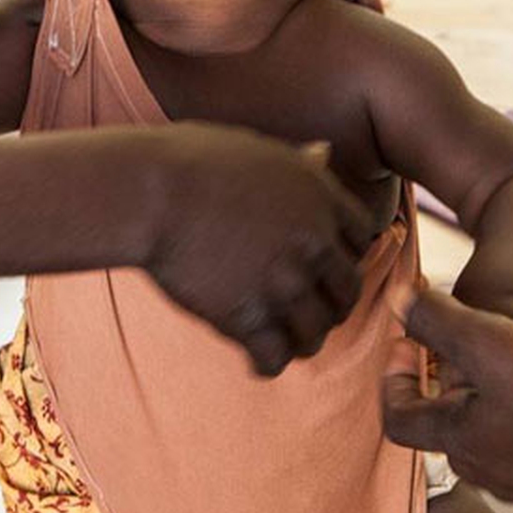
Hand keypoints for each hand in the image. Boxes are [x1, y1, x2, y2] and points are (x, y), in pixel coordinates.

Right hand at [137, 126, 379, 376]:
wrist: (150, 192)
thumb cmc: (192, 161)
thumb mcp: (258, 148)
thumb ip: (298, 163)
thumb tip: (324, 153)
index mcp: (318, 196)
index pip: (362, 238)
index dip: (345, 254)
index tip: (324, 265)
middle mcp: (311, 242)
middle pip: (347, 291)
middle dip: (332, 305)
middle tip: (312, 312)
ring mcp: (283, 283)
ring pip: (316, 333)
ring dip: (303, 342)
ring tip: (285, 344)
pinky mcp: (247, 317)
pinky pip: (275, 358)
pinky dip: (268, 364)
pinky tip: (256, 362)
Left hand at [382, 289, 512, 512]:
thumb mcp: (488, 342)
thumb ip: (437, 321)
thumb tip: (398, 302)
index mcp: (458, 441)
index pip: (399, 418)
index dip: (393, 378)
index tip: (405, 344)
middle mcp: (489, 471)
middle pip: (456, 417)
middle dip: (463, 367)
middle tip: (478, 331)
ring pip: (509, 418)